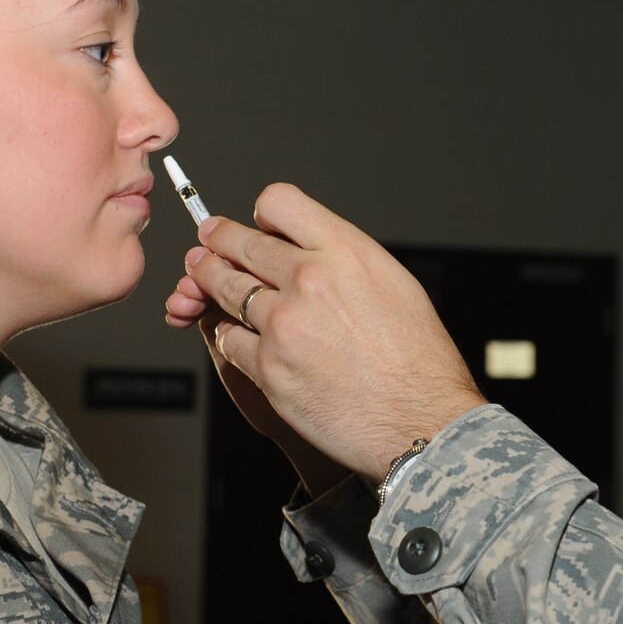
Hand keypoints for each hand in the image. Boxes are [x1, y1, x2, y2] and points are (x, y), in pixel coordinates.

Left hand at [166, 183, 483, 480]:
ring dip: (208, 282)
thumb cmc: (417, 360)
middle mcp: (311, 278)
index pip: (278, 203)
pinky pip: (226, 339)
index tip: (257, 226)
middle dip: (217, 242)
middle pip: (239, 244)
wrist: (421, 420)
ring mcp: (284, 323)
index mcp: (346, 251)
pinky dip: (228, 334)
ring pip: (223, 288)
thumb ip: (344, 260)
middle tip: (207, 243)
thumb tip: (307, 249)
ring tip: (201, 278)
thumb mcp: (394, 283)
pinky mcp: (267, 366)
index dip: (262, 215)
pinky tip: (235, 333)